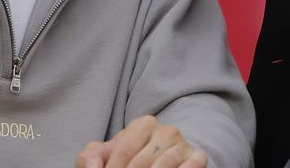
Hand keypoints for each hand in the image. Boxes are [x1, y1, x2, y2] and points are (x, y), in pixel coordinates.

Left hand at [76, 116, 206, 167]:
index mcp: (143, 124)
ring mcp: (183, 145)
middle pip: (141, 162)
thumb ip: (92, 157)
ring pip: (163, 166)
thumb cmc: (132, 157)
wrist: (166, 156)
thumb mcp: (110, 153)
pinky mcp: (197, 158)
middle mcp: (166, 131)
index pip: (124, 150)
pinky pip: (191, 166)